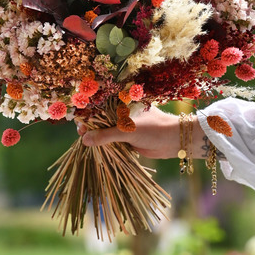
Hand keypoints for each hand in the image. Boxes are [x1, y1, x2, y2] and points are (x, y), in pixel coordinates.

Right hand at [76, 106, 206, 159]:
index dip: (88, 115)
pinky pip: (114, 141)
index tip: (79, 125)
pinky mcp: (130, 138)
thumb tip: (85, 140)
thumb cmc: (153, 129)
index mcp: (123, 105)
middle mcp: (123, 114)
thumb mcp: (127, 131)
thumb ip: (106, 135)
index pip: (100, 107)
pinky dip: (106, 145)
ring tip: (86, 143)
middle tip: (81, 136)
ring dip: (98, 138)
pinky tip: (96, 149)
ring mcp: (126, 126)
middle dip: (91, 128)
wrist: (175, 141)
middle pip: (101, 120)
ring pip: (107, 132)